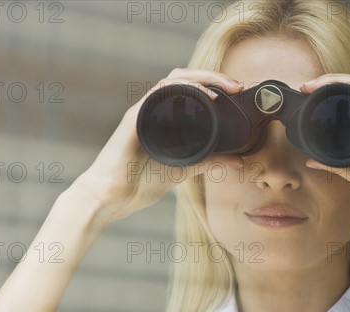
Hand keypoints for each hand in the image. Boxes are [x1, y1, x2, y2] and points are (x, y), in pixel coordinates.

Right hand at [68, 68, 244, 227]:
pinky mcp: (134, 120)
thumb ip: (209, 163)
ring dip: (199, 78)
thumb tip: (238, 161)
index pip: (188, 88)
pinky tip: (199, 95)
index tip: (236, 90)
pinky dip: (180, 91)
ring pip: (171, 80)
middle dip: (212, 76)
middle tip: (235, 86)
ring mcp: (143, 112)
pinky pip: (156, 95)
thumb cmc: (139, 183)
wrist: (112, 198)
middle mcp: (152, 110)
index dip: (213, 83)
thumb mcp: (185, 169)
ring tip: (222, 87)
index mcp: (163, 118)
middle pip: (182, 78)